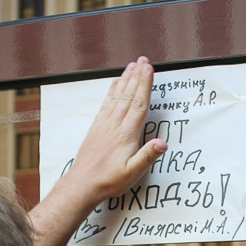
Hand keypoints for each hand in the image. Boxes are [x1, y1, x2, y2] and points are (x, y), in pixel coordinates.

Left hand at [31, 57, 166, 245]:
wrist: (82, 184)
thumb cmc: (109, 181)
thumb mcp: (132, 172)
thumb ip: (147, 156)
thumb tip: (163, 143)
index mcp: (126, 134)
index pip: (138, 104)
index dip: (145, 85)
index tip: (149, 69)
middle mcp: (114, 125)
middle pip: (128, 95)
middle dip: (137, 76)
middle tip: (143, 60)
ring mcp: (104, 125)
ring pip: (117, 97)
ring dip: (125, 80)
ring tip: (131, 66)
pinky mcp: (96, 128)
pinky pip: (106, 105)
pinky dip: (112, 92)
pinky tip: (115, 84)